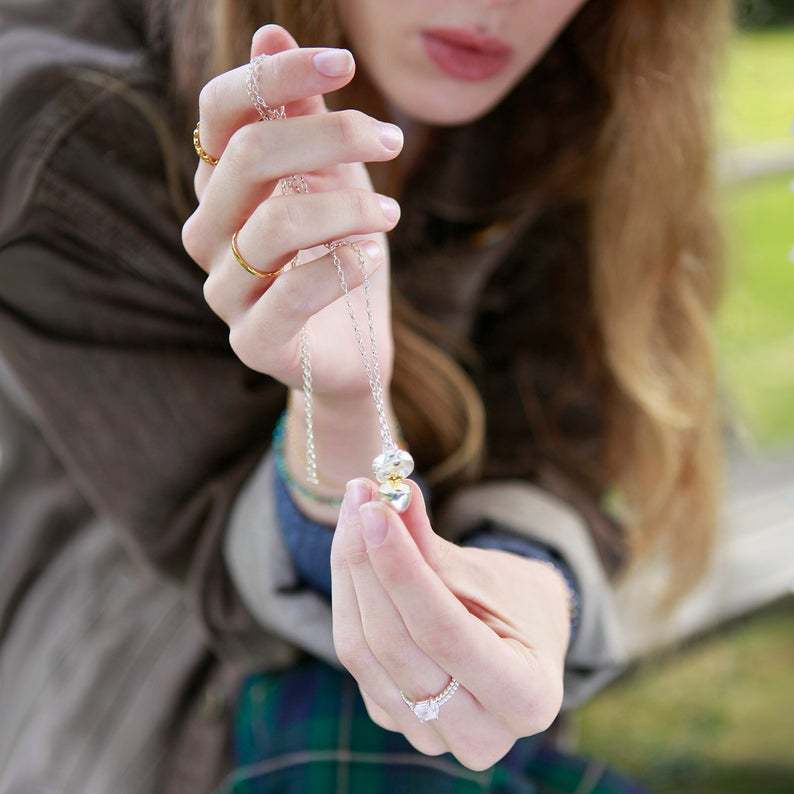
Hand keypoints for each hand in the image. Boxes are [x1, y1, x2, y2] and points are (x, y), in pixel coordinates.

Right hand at [181, 24, 403, 399]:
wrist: (352, 349)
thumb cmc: (340, 258)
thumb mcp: (331, 181)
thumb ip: (301, 118)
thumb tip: (268, 30)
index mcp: (221, 187)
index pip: (222, 112)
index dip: (277, 77)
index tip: (345, 63)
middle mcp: (209, 232)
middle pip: (250, 156)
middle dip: (332, 135)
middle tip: (392, 140)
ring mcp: (224, 290)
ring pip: (274, 223)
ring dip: (349, 208)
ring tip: (392, 216)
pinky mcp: (252, 341)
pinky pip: (290, 294)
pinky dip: (341, 267)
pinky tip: (370, 257)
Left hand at [330, 477, 571, 770]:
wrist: (517, 639)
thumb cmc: (514, 601)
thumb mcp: (485, 572)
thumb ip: (431, 542)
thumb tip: (389, 493)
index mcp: (526, 698)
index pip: (444, 633)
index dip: (402, 570)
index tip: (376, 511)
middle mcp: (479, 736)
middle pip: (393, 644)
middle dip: (366, 562)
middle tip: (359, 496)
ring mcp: (430, 735)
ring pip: (361, 650)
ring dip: (348, 571)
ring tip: (354, 509)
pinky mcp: (393, 718)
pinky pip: (354, 655)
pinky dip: (348, 594)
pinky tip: (355, 549)